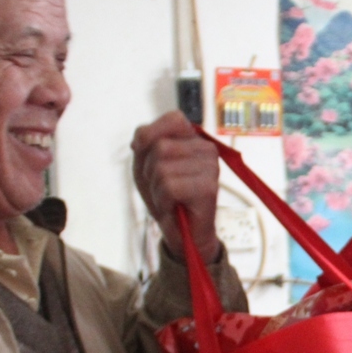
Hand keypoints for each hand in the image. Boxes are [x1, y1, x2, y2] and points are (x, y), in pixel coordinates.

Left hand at [131, 111, 220, 261]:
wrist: (183, 234)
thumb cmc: (167, 198)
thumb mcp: (146, 164)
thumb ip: (143, 142)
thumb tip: (140, 138)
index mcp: (194, 140)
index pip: (173, 119)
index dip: (151, 137)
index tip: (148, 160)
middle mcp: (206, 149)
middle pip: (160, 147)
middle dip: (150, 171)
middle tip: (163, 188)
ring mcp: (211, 167)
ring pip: (162, 167)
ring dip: (157, 189)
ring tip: (170, 198)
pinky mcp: (208, 187)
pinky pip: (170, 186)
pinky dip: (163, 201)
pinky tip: (175, 206)